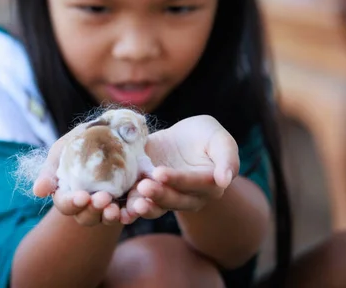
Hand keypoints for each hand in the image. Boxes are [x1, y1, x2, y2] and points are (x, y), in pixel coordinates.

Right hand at [33, 122, 121, 226]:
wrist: (112, 129)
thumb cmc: (81, 139)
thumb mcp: (63, 150)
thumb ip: (50, 170)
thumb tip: (39, 192)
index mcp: (68, 193)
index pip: (66, 204)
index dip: (72, 203)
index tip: (82, 196)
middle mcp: (87, 204)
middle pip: (86, 217)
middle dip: (93, 210)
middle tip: (103, 198)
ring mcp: (106, 204)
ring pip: (106, 219)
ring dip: (109, 216)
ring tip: (115, 208)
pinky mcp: (126, 200)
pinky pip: (128, 212)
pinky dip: (130, 213)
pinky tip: (134, 208)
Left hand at [122, 115, 238, 220]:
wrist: (181, 137)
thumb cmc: (205, 135)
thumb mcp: (219, 139)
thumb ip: (227, 157)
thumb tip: (226, 180)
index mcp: (210, 184)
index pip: (194, 183)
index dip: (178, 179)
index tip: (160, 173)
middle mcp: (190, 197)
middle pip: (175, 199)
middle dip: (158, 194)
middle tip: (143, 186)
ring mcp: (168, 197)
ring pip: (157, 207)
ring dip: (144, 207)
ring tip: (132, 204)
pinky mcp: (148, 194)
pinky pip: (140, 204)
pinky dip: (129, 208)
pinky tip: (118, 208)